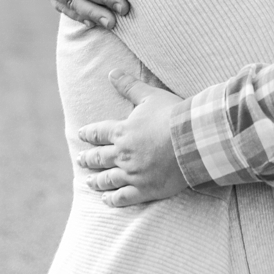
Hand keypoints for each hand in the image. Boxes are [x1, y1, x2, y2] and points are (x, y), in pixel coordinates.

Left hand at [74, 70, 187, 205]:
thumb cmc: (173, 116)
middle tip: (81, 160)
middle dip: (88, 159)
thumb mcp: (150, 96)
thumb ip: (129, 86)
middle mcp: (122, 154)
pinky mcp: (145, 189)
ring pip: (108, 179)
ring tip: (89, 181)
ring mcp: (133, 174)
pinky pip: (123, 197)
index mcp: (121, 131)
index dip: (89, 134)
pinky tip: (106, 200)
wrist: (193, 140)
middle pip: (99, 158)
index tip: (82, 135)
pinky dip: (113, 199)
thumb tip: (112, 72)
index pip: (98, 133)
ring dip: (96, 180)